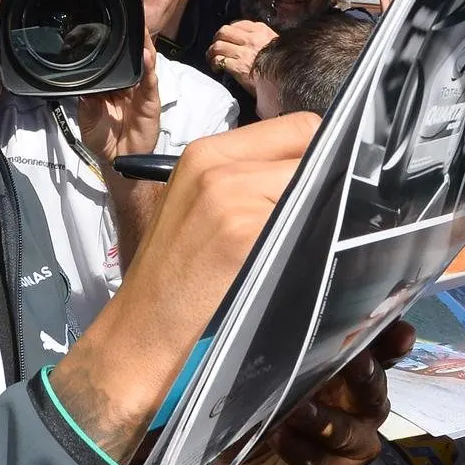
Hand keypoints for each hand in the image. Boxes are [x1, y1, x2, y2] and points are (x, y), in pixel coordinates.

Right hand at [57, 114, 320, 454]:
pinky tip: (298, 266)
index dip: (320, 156)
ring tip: (300, 248)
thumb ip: (251, 180)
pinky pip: (311, 222)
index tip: (325, 186)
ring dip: (323, 214)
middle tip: (315, 222)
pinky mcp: (247, 234)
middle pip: (314, 148)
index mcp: (205, 152)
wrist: (138, 338)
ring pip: (319, 185)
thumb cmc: (171, 282)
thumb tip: (319, 172)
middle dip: (326, 182)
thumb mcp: (200, 208)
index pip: (299, 127)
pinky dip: (317, 242)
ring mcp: (233, 197)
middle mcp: (217, 165)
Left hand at [79, 32, 160, 160]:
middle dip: (135, 38)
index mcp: (114, 85)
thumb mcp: (87, 116)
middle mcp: (129, 86)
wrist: (116, 161)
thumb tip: (82, 79)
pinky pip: (150, 84)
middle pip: (134, 57)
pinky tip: (147, 57)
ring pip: (145, 66)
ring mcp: (141, 93)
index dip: (117, 43)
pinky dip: (150, 70)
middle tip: (133, 17)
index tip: (113, 24)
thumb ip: (86, 98)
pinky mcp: (150, 103)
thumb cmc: (103, 139)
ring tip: (142, 30)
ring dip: (145, 47)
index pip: (117, 60)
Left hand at [205, 19, 275, 91]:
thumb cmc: (282, 65)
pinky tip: (217, 69)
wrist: (286, 82)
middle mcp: (251, 39)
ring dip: (212, 52)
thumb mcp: (276, 45)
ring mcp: (244, 53)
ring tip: (213, 59)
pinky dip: (215, 64)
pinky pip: (219, 60)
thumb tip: (247, 40)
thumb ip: (262, 39)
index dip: (229, 31)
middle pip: (223, 31)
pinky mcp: (238, 67)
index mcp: (261, 31)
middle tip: (217, 48)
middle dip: (217, 39)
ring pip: (218, 45)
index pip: (238, 24)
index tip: (228, 38)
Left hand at [207, 321, 414, 464]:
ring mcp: (345, 451)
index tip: (398, 327)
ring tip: (300, 407)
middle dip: (368, 374)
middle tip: (357, 358)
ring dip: (327, 418)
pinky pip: (319, 462)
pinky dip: (299, 447)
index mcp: (340, 383)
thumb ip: (265, 360)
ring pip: (351, 432)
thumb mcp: (253, 390)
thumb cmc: (252, 429)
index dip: (387, 342)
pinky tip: (279, 435)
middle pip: (372, 392)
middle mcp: (352, 414)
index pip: (371, 357)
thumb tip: (252, 319)